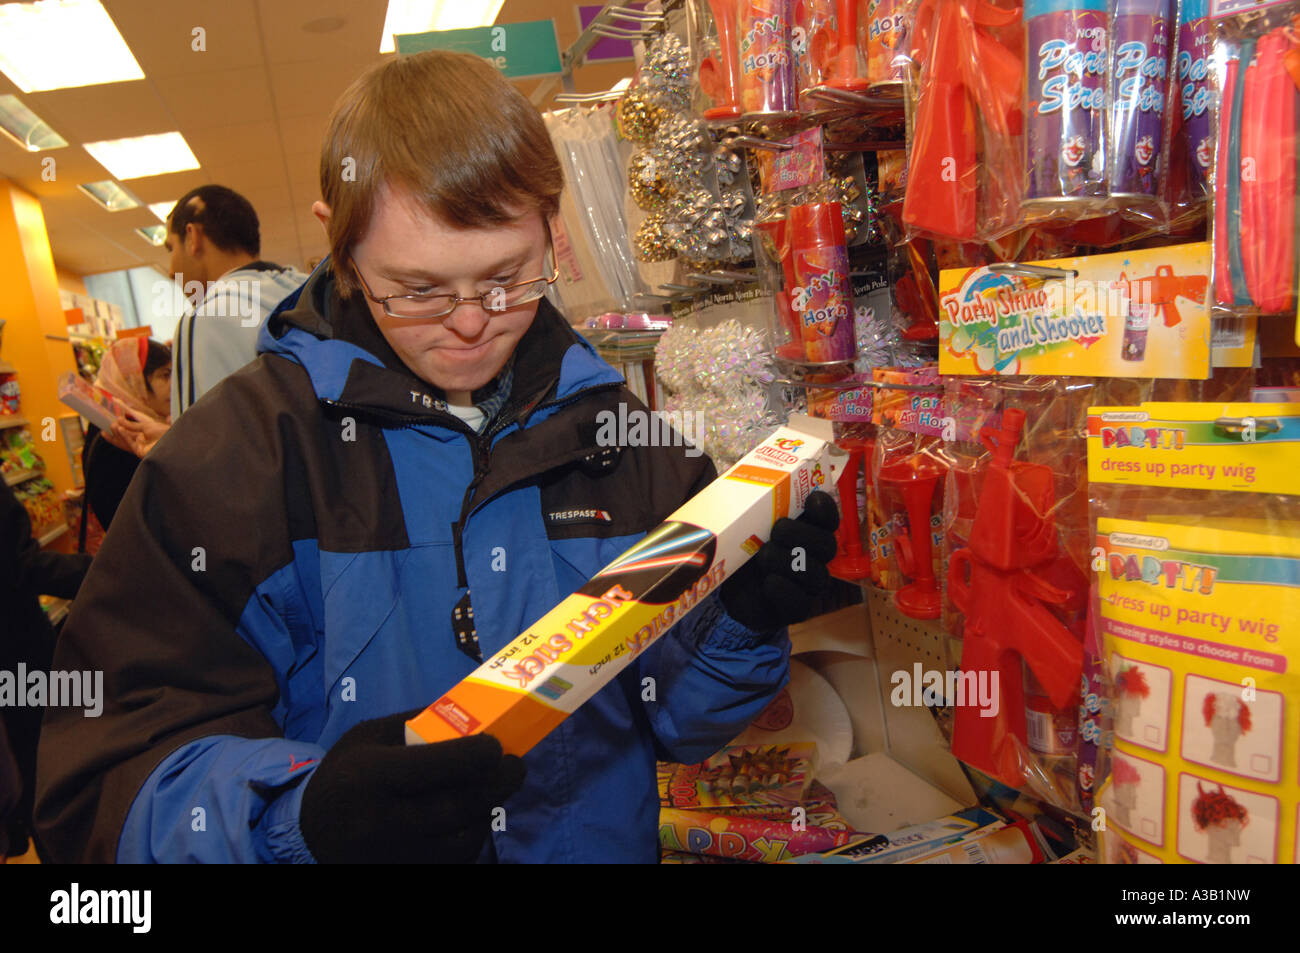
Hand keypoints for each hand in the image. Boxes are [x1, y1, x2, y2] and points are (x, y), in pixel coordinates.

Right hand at [110, 412, 169, 457]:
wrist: (173, 441)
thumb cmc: (164, 433)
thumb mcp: (146, 426)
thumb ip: (132, 425)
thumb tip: (119, 419)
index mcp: (144, 436)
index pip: (129, 432)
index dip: (121, 427)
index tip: (114, 421)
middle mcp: (141, 443)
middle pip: (124, 438)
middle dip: (117, 432)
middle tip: (109, 424)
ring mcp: (140, 448)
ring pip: (125, 441)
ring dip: (118, 433)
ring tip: (112, 425)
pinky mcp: (139, 452)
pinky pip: (129, 443)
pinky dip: (124, 436)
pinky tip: (119, 429)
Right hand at [299, 709, 525, 863]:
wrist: (309, 832)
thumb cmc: (345, 774)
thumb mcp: (368, 735)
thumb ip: (414, 722)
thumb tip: (469, 711)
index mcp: (369, 776)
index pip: (432, 766)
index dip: (473, 756)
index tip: (497, 745)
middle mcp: (379, 820)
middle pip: (454, 807)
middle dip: (495, 785)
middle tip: (516, 767)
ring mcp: (390, 855)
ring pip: (459, 841)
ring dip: (487, 813)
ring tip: (495, 791)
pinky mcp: (400, 873)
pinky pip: (451, 862)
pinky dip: (470, 839)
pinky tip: (474, 818)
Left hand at [719, 490, 839, 633]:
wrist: (727, 588)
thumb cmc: (739, 548)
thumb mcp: (740, 523)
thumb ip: (747, 503)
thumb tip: (738, 481)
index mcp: (805, 530)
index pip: (827, 518)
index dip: (825, 508)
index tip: (811, 499)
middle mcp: (813, 557)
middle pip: (827, 545)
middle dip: (803, 535)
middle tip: (777, 530)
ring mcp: (807, 586)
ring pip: (816, 574)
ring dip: (788, 561)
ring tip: (763, 556)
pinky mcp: (794, 610)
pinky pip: (800, 604)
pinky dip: (785, 591)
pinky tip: (769, 582)